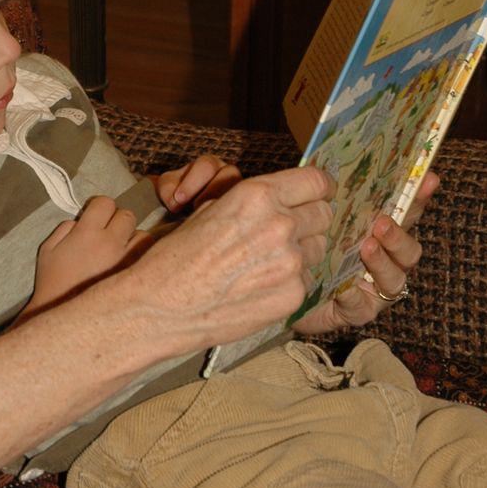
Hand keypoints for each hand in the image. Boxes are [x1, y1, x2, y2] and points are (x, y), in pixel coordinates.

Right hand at [26, 196, 145, 315]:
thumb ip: (65, 228)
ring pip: (142, 234)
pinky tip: (130, 263)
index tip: (95, 216)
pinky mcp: (136, 275)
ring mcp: (127, 260)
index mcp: (87, 233)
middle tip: (108, 233)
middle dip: (116, 220)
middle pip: (127, 215)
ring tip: (120, 249)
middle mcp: (110, 243)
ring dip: (132, 238)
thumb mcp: (48, 249)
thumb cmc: (52, 281)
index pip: (105, 202)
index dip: (99, 207)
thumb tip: (83, 220)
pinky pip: (148, 256)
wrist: (62, 314)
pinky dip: (141, 255)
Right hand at [119, 166, 335, 353]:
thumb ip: (254, 202)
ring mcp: (290, 262)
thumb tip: (283, 202)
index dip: (317, 187)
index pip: (316, 181)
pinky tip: (262, 285)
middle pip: (324, 214)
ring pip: (317, 247)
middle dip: (310, 218)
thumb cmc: (178, 256)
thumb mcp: (212, 209)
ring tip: (268, 260)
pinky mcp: (292, 295)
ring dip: (301, 250)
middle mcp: (280, 224)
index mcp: (258, 196)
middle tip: (289, 229)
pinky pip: (306, 279)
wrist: (162, 306)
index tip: (314, 193)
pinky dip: (291, 280)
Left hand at [295, 170, 439, 333]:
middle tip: (381, 223)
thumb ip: (335, 198)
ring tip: (366, 247)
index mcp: (381, 233)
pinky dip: (354, 294)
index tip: (429, 179)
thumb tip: (334, 170)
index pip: (406, 213)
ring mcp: (377, 289)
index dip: (420, 196)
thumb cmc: (305, 245)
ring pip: (395, 278)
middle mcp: (388, 261)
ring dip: (382, 261)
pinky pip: (361, 305)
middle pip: (409, 250)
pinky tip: (344, 287)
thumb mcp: (320, 218)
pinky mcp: (359, 311)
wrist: (282, 287)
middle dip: (399, 235)